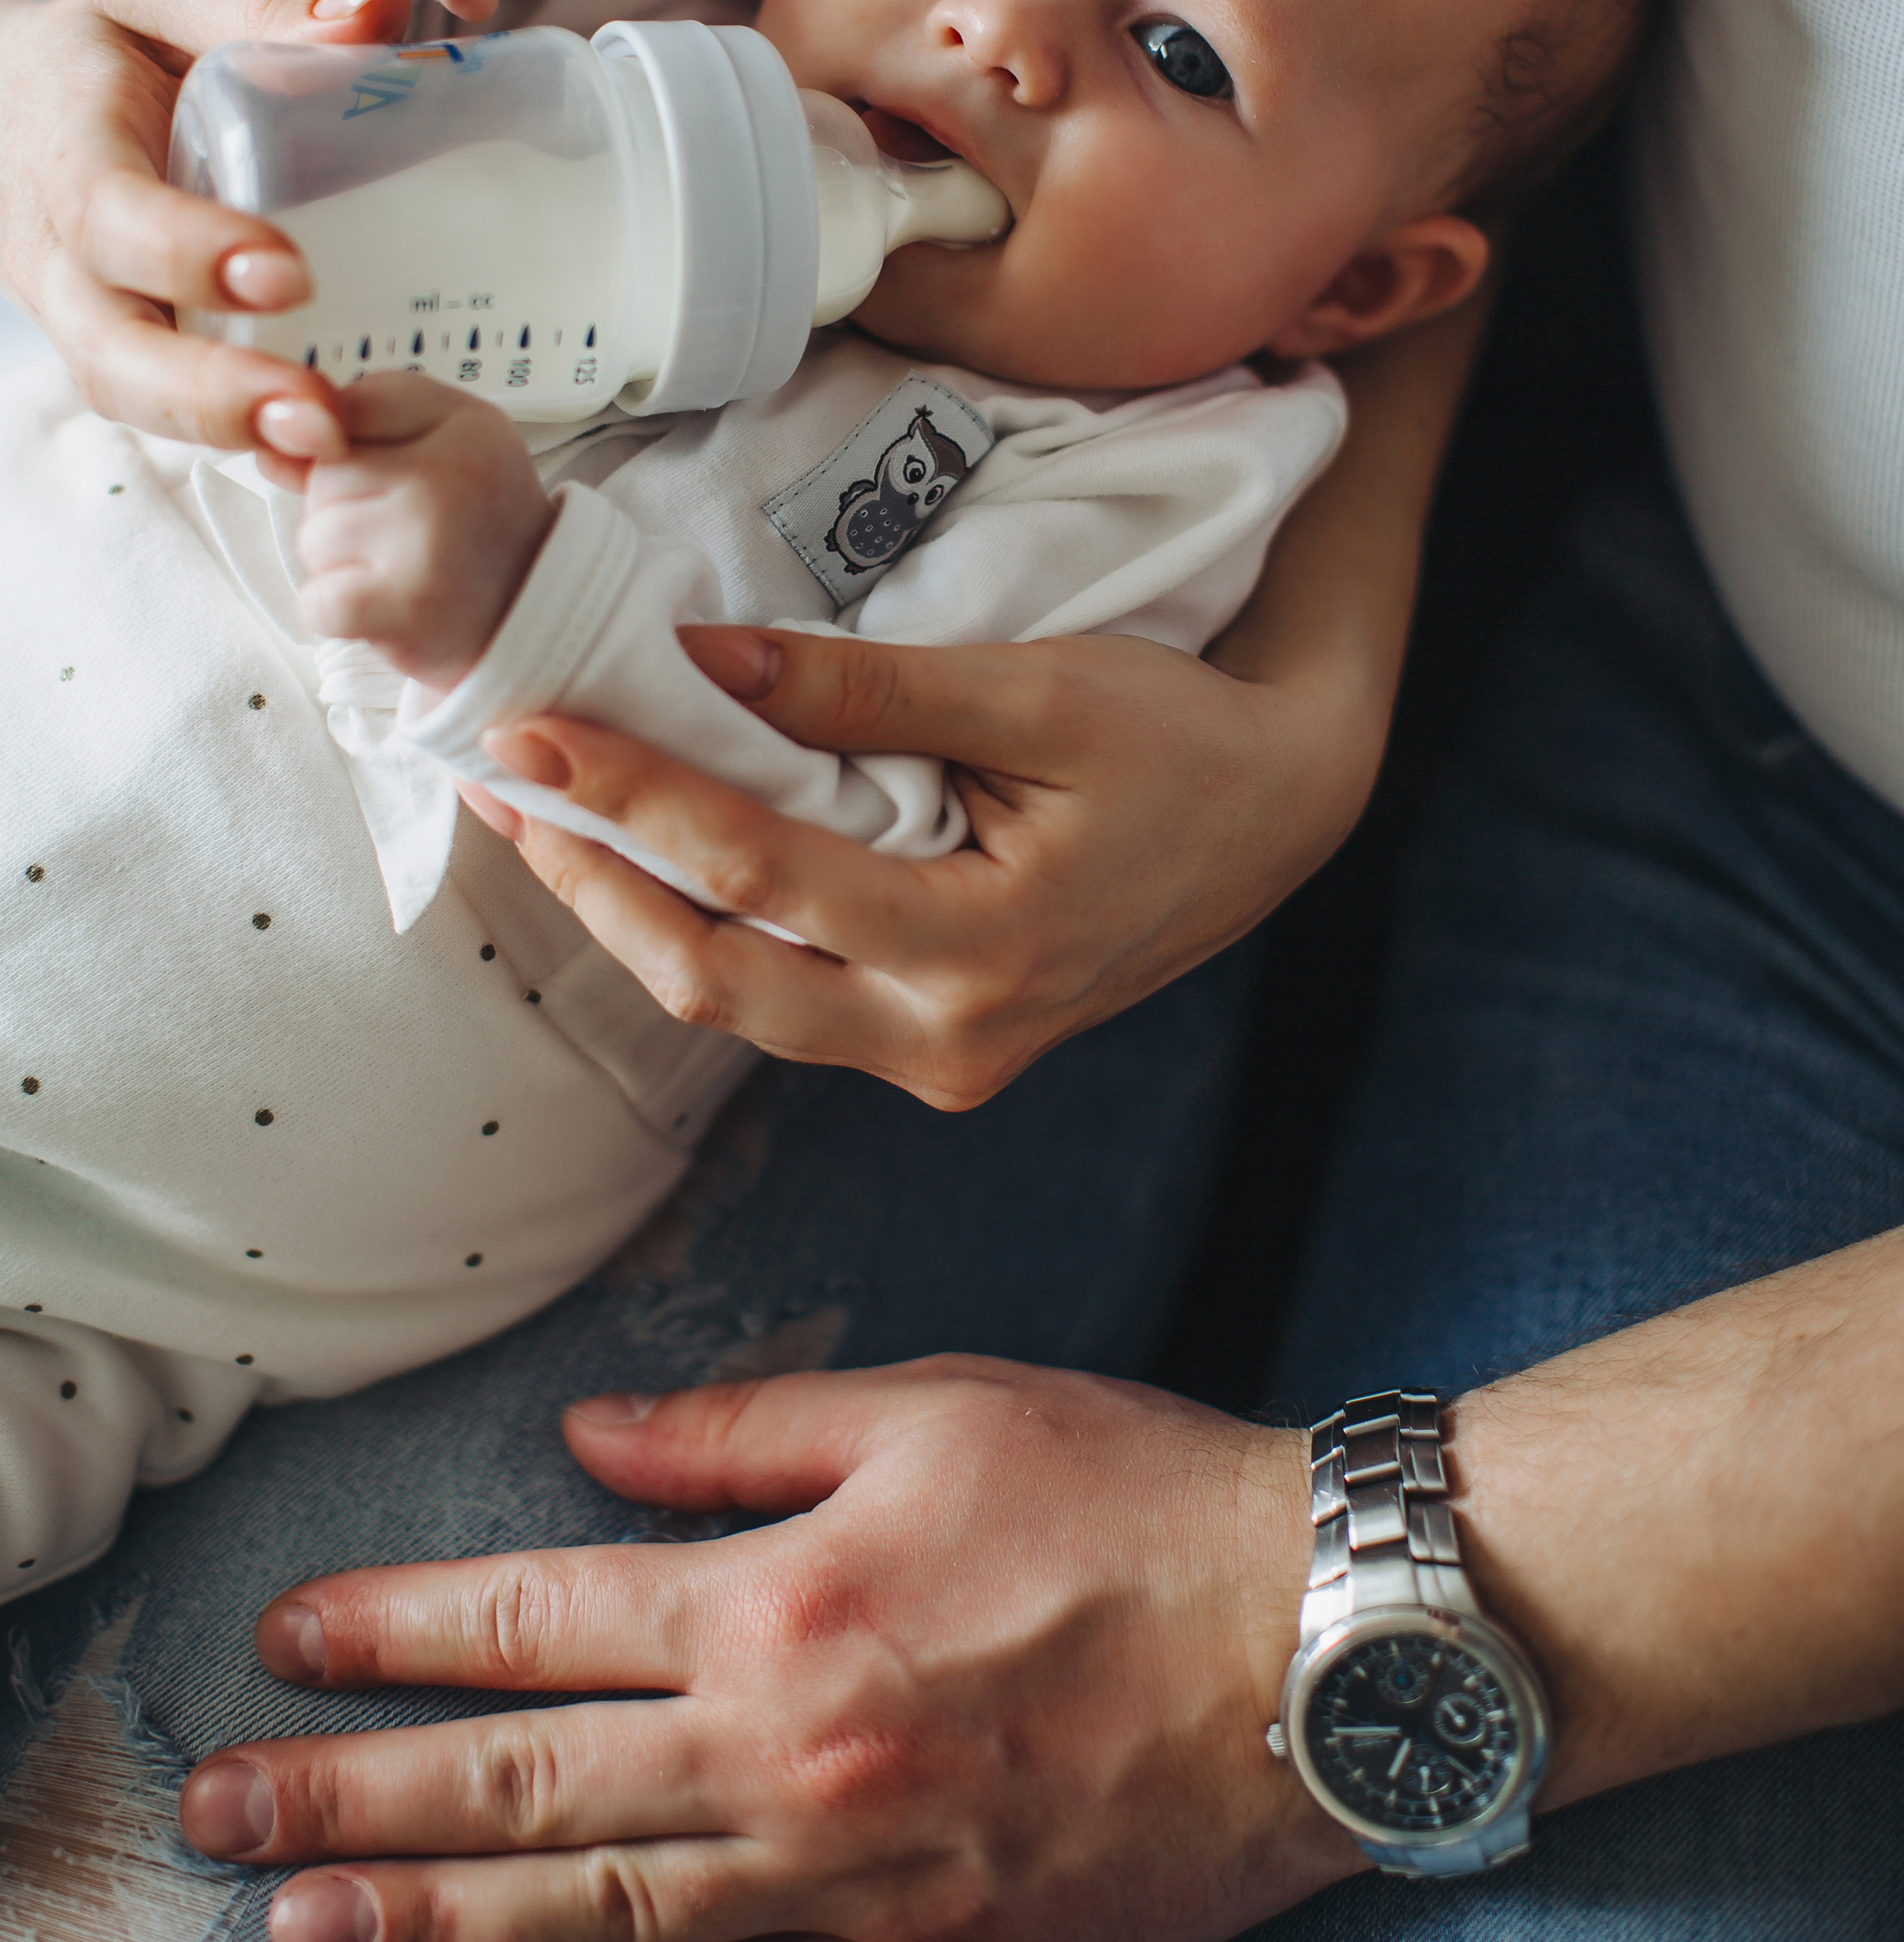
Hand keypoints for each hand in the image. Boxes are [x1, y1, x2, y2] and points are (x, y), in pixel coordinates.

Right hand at [0, 0, 412, 448]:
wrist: (17, 106)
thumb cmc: (110, 54)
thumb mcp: (169, 2)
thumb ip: (265, 5)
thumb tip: (380, 10)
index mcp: (68, 146)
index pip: (110, 212)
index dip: (187, 251)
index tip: (286, 274)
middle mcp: (60, 251)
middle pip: (110, 345)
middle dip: (208, 392)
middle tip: (314, 415)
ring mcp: (80, 312)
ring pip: (128, 393)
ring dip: (222, 432)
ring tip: (325, 449)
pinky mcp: (119, 348)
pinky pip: (160, 406)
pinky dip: (230, 436)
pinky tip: (318, 451)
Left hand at [178, 1356, 1355, 1939]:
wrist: (1310, 1648)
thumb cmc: (1127, 1502)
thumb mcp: (935, 1409)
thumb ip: (746, 1433)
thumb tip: (591, 1441)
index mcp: (785, 1602)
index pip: (539, 1620)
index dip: (400, 1630)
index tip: (293, 1634)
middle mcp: (790, 1756)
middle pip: (530, 1787)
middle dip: (359, 1797)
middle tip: (223, 1809)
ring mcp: (848, 1882)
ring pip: (598, 1916)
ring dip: (440, 1921)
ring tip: (304, 1928)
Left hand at [275, 373, 555, 687]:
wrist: (532, 618)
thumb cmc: (477, 523)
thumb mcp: (444, 440)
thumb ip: (359, 422)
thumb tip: (270, 442)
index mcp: (468, 423)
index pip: (348, 410)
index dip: (355, 449)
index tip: (399, 477)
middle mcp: (453, 476)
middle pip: (325, 478)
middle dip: (347, 509)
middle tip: (409, 535)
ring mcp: (428, 543)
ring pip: (315, 538)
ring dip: (343, 563)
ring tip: (402, 571)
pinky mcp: (404, 609)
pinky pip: (316, 601)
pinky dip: (338, 613)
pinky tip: (387, 610)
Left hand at [457, 612, 1384, 1109]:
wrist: (1282, 811)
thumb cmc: (1175, 736)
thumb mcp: (1035, 691)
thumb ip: (863, 688)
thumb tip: (701, 660)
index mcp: (984, 954)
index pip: (761, 876)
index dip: (633, 799)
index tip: (532, 727)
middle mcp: (950, 1043)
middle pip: (718, 980)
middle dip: (591, 881)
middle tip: (498, 781)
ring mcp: (942, 1064)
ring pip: (740, 1005)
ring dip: (631, 912)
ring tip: (541, 813)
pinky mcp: (936, 1049)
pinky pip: (789, 1000)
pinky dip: (705, 928)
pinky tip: (645, 857)